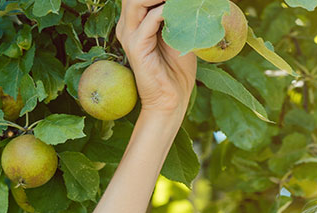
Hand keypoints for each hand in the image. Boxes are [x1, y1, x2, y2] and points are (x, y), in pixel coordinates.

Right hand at [116, 0, 197, 116]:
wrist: (171, 100)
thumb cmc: (177, 70)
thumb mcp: (179, 37)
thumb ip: (177, 17)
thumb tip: (189, 3)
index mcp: (135, 22)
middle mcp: (127, 26)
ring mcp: (129, 36)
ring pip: (136, 2)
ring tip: (179, 1)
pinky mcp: (136, 47)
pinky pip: (148, 22)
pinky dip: (165, 12)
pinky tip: (179, 12)